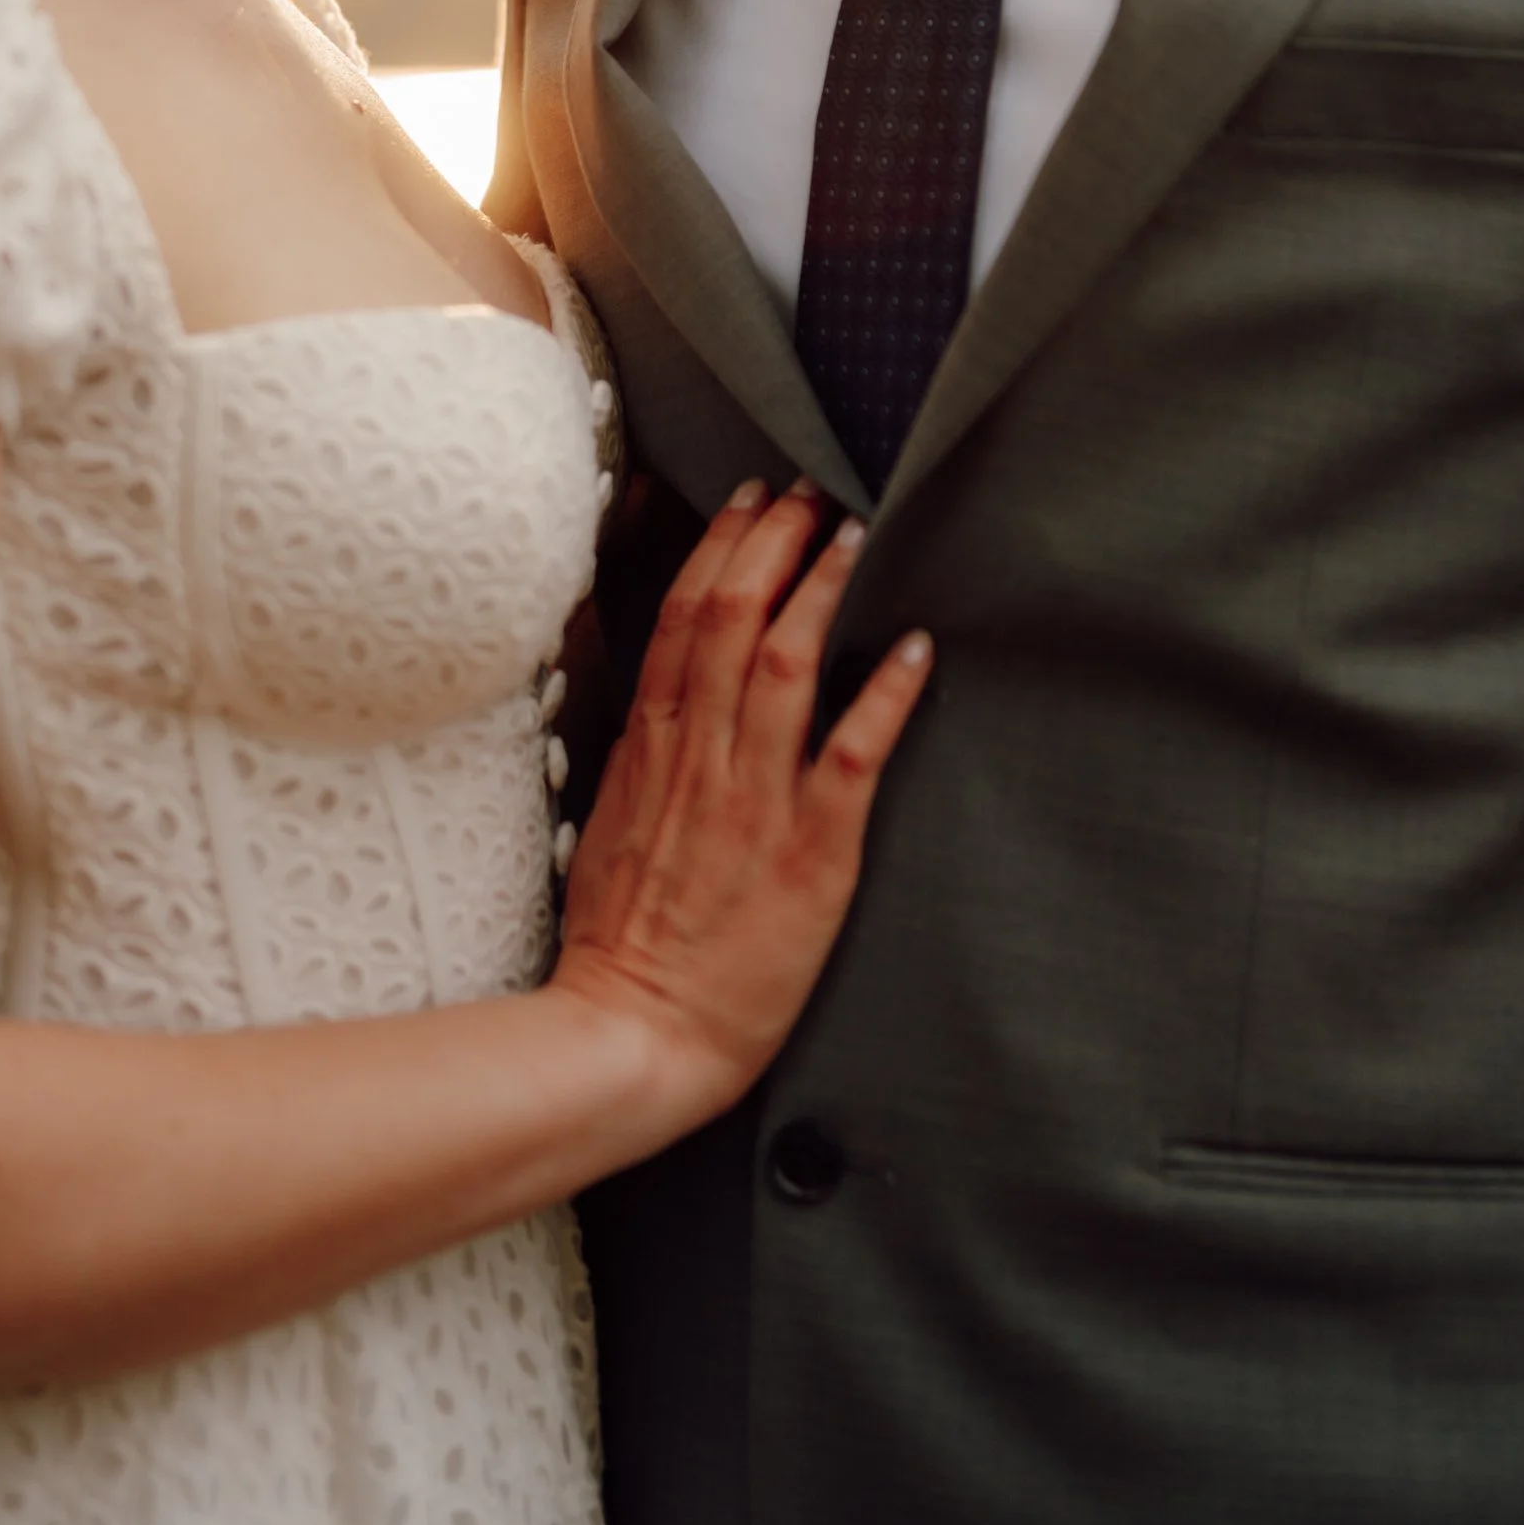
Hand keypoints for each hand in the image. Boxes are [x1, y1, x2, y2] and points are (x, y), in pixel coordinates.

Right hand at [550, 482, 931, 1131]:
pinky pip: (851, 757)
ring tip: (857, 535)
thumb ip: (640, 757)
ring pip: (788, 666)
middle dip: (775, 542)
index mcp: (652, 749)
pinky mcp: (809, 854)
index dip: (722, 547)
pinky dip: (884, 697)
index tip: (750, 500)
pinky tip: (914, 649)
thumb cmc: (621, 940)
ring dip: (825, 591)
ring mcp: (755, 801)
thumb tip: (656, 698)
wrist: (630, 1034)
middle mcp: (702, 758)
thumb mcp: (609, 822)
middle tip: (810, 490)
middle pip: (736, 619)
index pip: (686, 619)